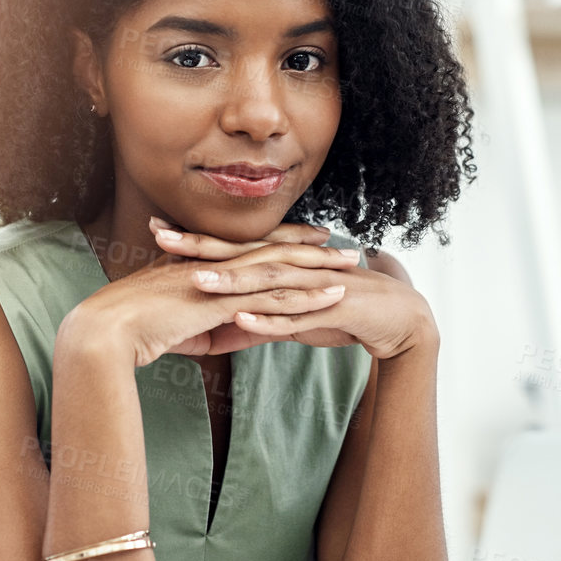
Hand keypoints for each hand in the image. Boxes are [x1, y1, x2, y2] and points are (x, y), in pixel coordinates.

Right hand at [62, 218, 359, 368]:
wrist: (106, 331)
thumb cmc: (132, 331)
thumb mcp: (175, 328)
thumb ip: (201, 327)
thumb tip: (216, 336)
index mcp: (205, 265)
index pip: (252, 249)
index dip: (284, 242)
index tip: (311, 237)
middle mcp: (217, 266)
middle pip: (275, 252)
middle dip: (313, 249)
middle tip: (346, 247)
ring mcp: (222, 282)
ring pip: (282, 270)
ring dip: (321, 269)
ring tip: (353, 267)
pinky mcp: (224, 302)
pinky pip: (274, 300)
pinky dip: (306, 298)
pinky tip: (333, 299)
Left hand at [149, 217, 434, 359]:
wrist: (402, 321)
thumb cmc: (346, 314)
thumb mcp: (297, 319)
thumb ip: (264, 320)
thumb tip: (230, 328)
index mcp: (286, 264)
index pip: (234, 249)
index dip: (197, 240)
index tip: (158, 232)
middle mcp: (297, 268)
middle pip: (242, 255)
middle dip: (201, 247)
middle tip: (161, 236)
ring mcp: (314, 287)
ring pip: (265, 282)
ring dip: (230, 280)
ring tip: (194, 278)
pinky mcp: (332, 310)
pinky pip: (294, 316)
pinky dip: (267, 318)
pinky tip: (241, 318)